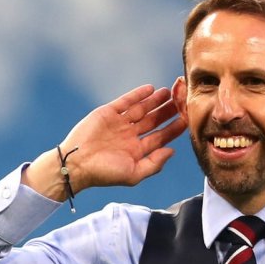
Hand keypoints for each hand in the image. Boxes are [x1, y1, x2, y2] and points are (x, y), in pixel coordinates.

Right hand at [24, 85, 186, 200]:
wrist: (76, 164)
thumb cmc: (104, 174)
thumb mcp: (133, 174)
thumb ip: (154, 163)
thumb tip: (172, 151)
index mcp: (138, 150)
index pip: (161, 136)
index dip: (175, 127)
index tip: (188, 119)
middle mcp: (130, 135)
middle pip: (155, 120)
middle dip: (169, 111)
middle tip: (183, 100)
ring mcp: (120, 123)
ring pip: (143, 109)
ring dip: (156, 101)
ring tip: (170, 92)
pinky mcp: (108, 113)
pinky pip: (126, 102)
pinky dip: (138, 95)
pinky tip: (151, 89)